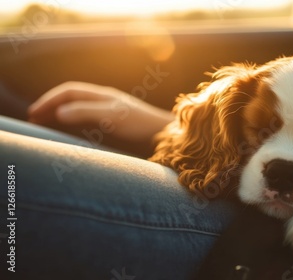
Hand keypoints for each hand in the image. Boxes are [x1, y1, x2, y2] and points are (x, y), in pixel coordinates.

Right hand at [28, 81, 173, 142]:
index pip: (69, 91)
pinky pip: (88, 118)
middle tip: (34, 117)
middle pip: (72, 97)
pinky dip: (74, 122)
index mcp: (102, 95)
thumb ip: (85, 112)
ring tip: (46, 123)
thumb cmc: (140, 124)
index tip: (34, 113)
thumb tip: (59, 112)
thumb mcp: (111, 116)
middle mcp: (105, 100)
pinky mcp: (116, 124)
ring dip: (61, 113)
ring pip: (79, 107)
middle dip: (51, 105)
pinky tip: (72, 131)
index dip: (50, 100)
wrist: (165, 134)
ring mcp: (110, 111)